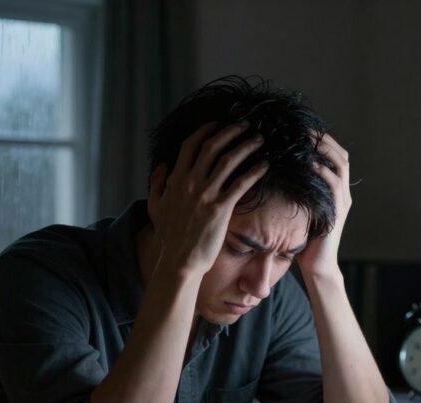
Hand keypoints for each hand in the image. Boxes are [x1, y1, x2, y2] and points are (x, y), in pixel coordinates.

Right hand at [147, 122, 267, 275]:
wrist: (180, 260)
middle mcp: (190, 183)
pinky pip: (241, 183)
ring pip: (228, 161)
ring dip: (245, 146)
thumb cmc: (169, 236)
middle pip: (212, 147)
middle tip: (245, 126)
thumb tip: (161, 165)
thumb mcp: (156, 207)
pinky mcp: (220, 209)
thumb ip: (157, 183)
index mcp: (175, 180)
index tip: (219, 123)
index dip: (206, 131)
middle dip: (230, 132)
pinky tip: (264, 165)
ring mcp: (205, 195)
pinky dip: (254, 171)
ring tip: (258, 140)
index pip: (190, 146)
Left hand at [297, 133, 350, 278]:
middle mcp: (342, 193)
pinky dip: (323, 171)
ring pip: (341, 166)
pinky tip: (310, 162)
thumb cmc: (304, 242)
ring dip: (325, 149)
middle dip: (325, 139)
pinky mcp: (338, 212)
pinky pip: (334, 185)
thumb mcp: (300, 210)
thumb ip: (296, 193)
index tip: (303, 129)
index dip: (322, 141)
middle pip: (341, 156)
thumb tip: (276, 175)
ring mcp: (342, 202)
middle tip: (305, 128)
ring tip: (308, 138)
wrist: (317, 267)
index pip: (334, 157)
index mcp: (335, 192)